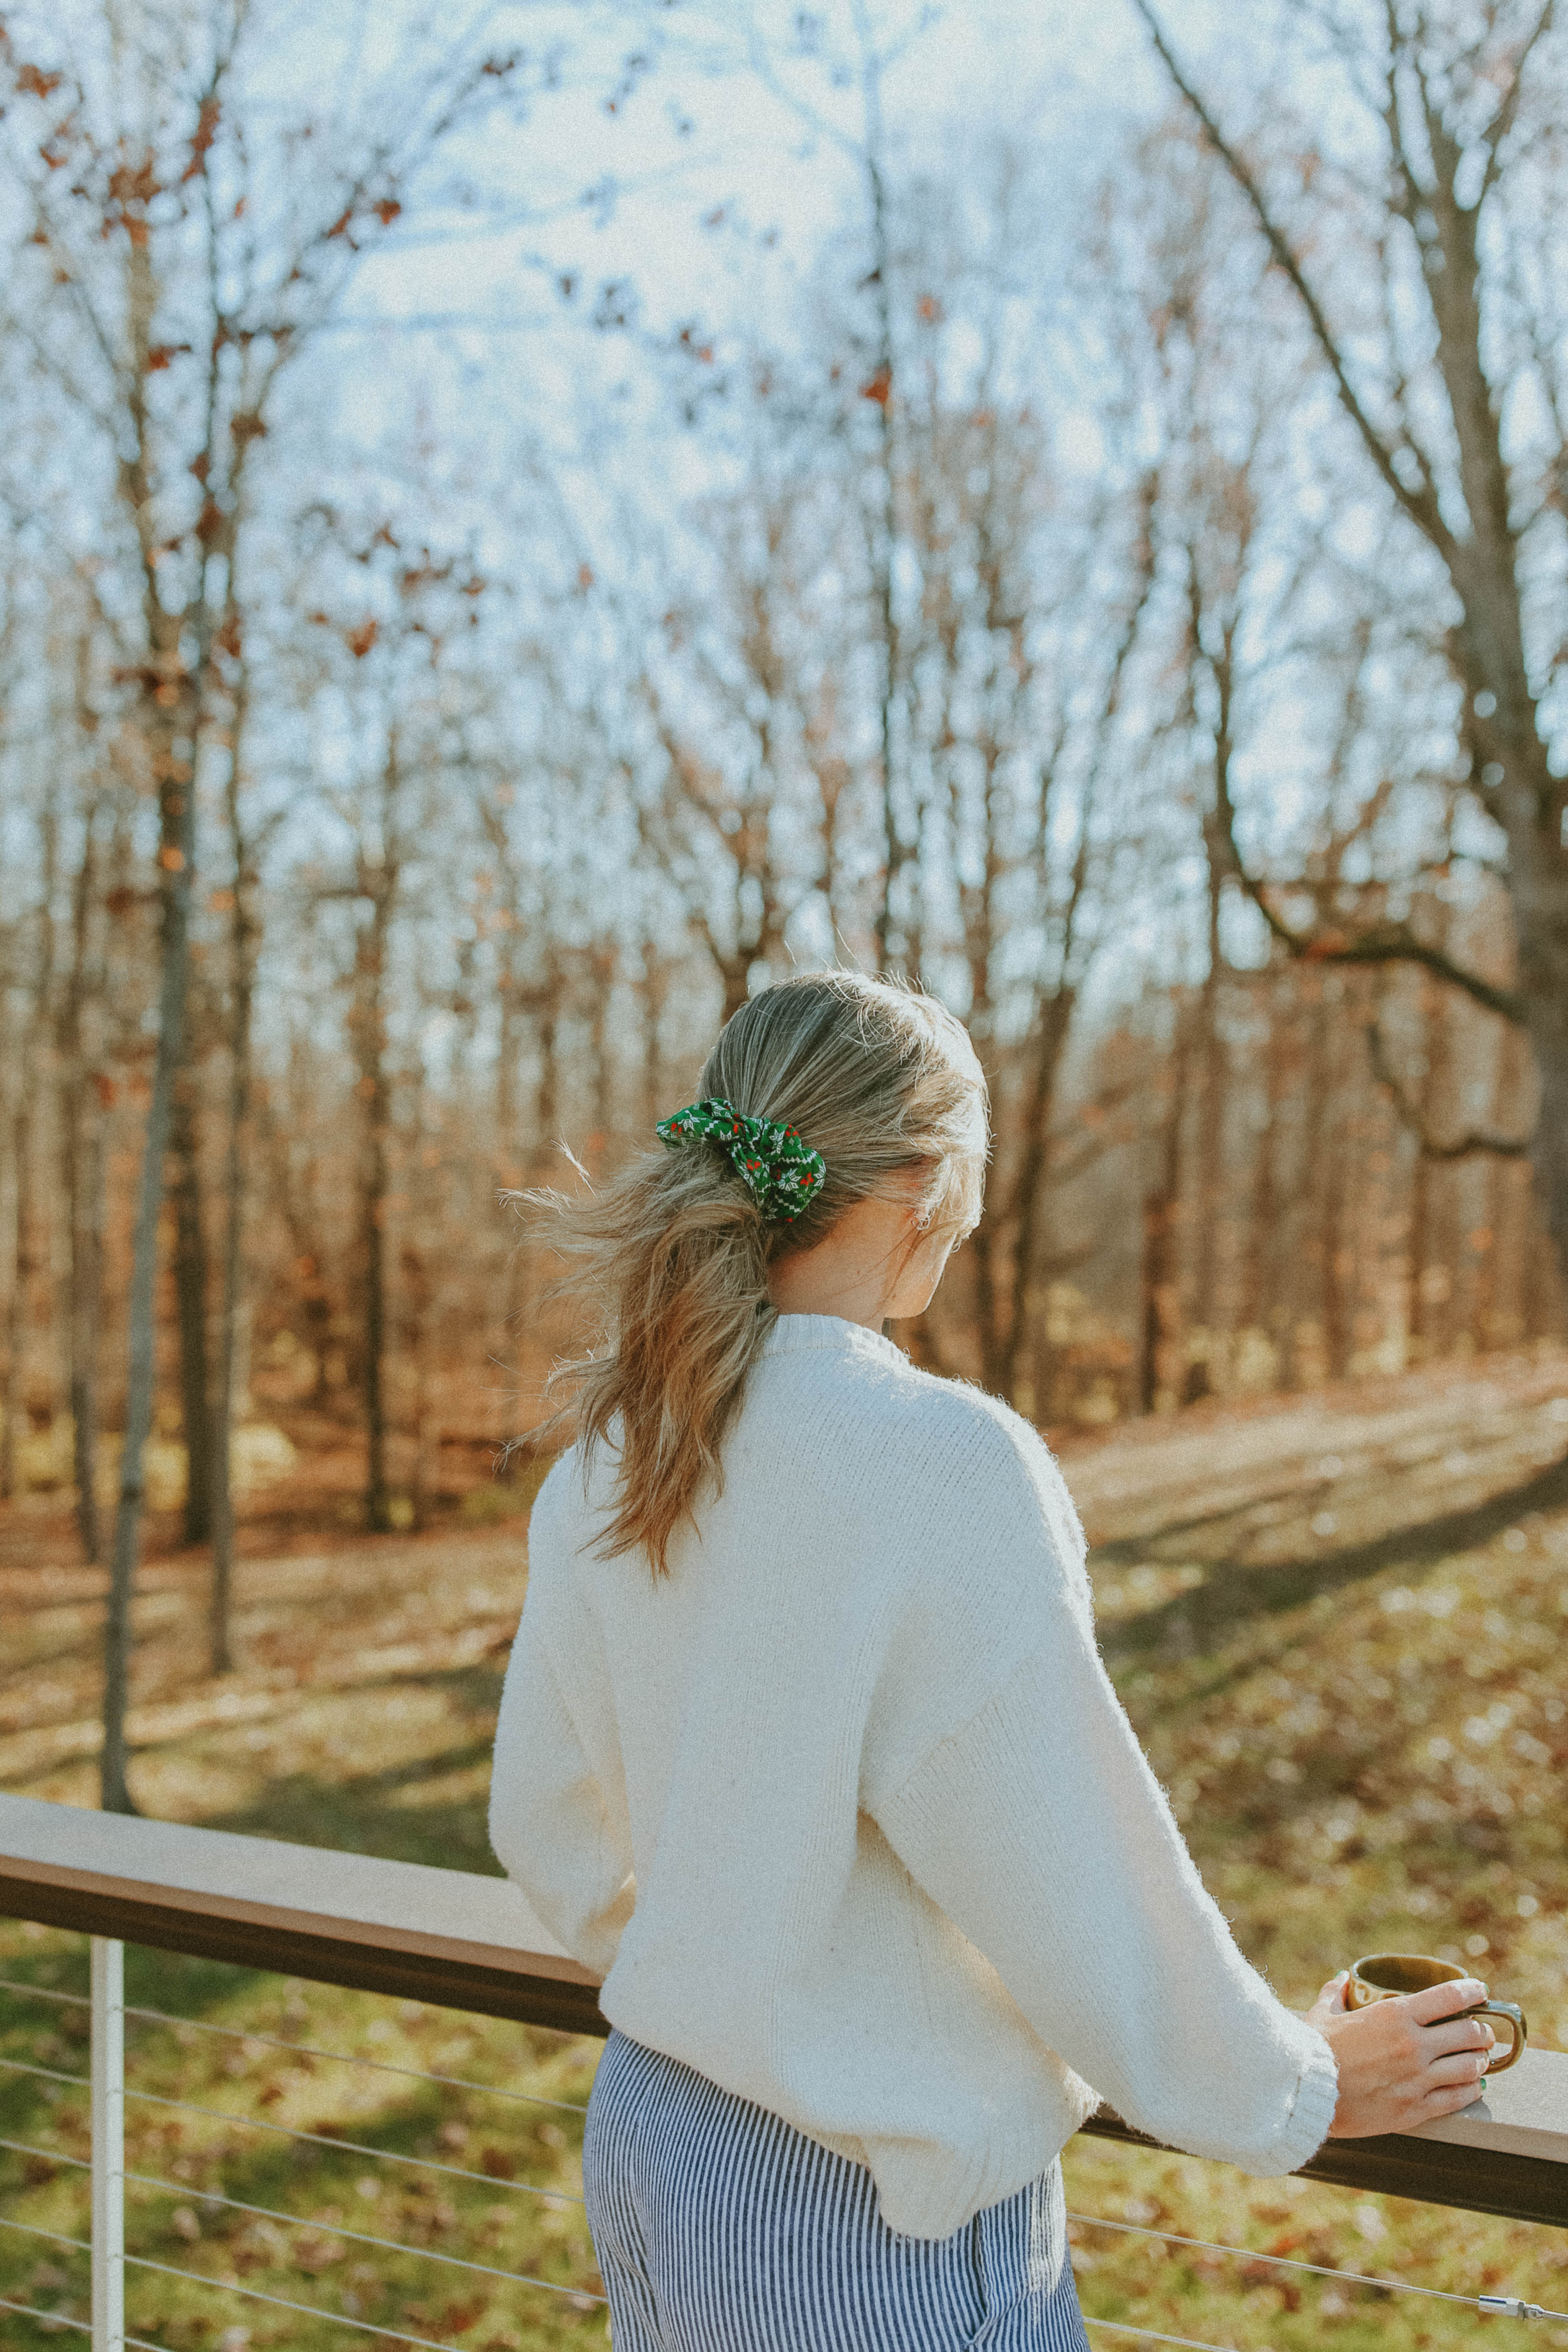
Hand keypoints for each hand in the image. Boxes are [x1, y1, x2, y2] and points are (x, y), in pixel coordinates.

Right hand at [1305, 1971, 1496, 2137]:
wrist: (1306, 2095)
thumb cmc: (1314, 2050)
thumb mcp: (1323, 2014)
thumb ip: (1336, 1993)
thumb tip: (1341, 1978)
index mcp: (1395, 2016)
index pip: (1450, 1996)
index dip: (1472, 1991)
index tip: (1480, 1991)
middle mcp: (1413, 2045)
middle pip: (1469, 2033)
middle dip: (1481, 2031)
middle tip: (1482, 2031)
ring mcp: (1418, 2078)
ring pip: (1470, 2066)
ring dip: (1480, 2060)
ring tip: (1479, 2059)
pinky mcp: (1416, 2109)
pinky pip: (1458, 2098)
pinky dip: (1472, 2090)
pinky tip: (1475, 2086)